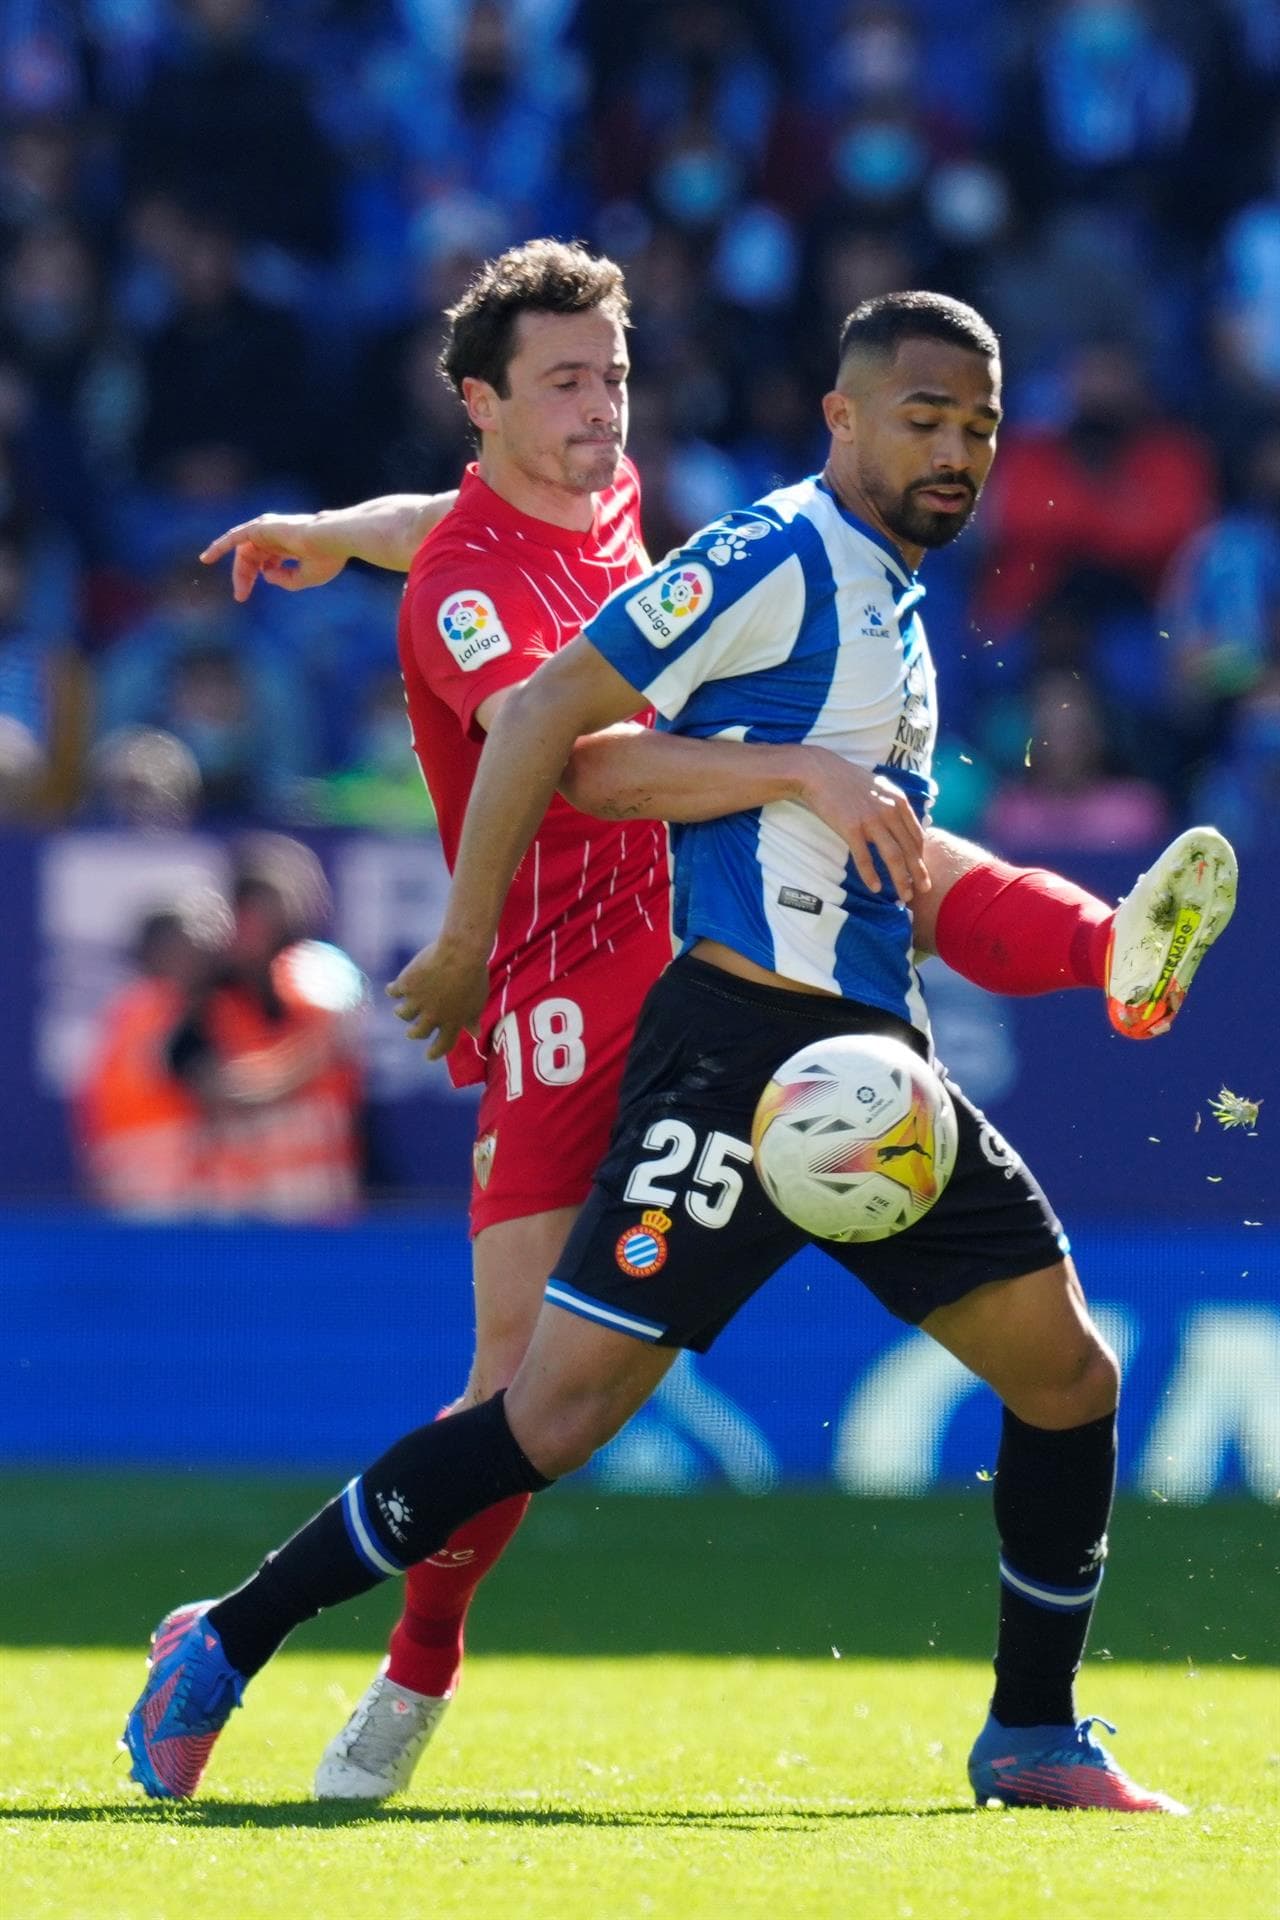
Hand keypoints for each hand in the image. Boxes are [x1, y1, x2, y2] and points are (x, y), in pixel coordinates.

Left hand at [200, 513, 350, 602]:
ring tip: (232, 586)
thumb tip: (265, 576)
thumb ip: (285, 580)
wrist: (331, 541)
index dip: (259, 577)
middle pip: (252, 557)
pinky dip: (220, 547)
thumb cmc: (325, 558)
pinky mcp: (260, 528)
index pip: (266, 560)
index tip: (246, 595)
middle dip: (245, 577)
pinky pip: (235, 538)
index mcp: (289, 545)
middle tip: (240, 596)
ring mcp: (268, 530)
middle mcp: (277, 536)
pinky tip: (207, 558)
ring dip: (237, 570)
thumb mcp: (305, 578)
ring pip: (243, 550)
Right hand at [386, 938, 488, 1059]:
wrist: (460, 953)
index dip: (435, 1052)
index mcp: (452, 1022)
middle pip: (418, 1032)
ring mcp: (417, 1001)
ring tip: (401, 1009)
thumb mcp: (477, 1001)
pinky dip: (393, 990)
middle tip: (411, 1032)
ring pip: (403, 1014)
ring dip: (402, 1012)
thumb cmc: (474, 976)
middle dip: (414, 1033)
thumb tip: (475, 1033)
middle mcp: (432, 1016)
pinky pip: (393, 991)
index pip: (443, 1045)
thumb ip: (472, 1019)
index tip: (429, 1056)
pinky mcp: (406, 984)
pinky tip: (392, 988)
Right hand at [799, 753, 928, 901]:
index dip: (922, 856)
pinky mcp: (851, 828)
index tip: (922, 871)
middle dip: (919, 873)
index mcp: (898, 801)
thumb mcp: (879, 787)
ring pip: (893, 856)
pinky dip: (871, 875)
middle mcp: (889, 811)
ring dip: (901, 880)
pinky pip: (864, 858)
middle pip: (910, 849)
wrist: (819, 772)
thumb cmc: (847, 780)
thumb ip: (893, 805)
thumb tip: (902, 824)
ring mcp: (870, 820)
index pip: (917, 835)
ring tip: (905, 897)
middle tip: (925, 890)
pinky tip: (875, 888)